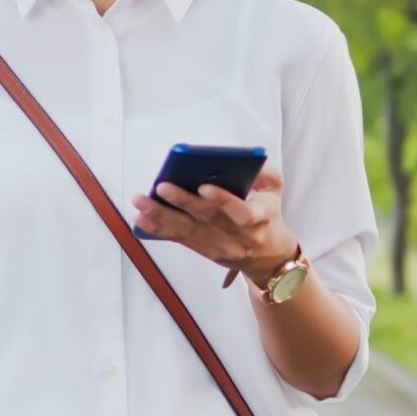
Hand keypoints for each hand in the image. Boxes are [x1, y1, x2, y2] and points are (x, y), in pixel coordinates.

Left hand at [133, 167, 299, 287]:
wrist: (268, 254)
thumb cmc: (268, 211)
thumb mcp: (276, 189)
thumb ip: (264, 172)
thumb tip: (237, 161)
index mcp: (262, 217)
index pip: (244, 212)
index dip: (223, 200)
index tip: (203, 186)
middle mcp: (241, 236)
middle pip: (208, 220)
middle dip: (182, 202)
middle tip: (161, 187)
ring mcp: (222, 247)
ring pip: (189, 232)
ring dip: (162, 217)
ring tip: (141, 202)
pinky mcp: (206, 252)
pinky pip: (181, 240)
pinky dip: (159, 229)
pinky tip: (141, 219)